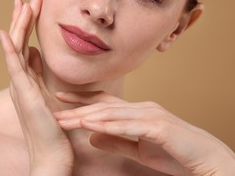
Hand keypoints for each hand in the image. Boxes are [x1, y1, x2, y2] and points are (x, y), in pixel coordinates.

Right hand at [0, 0, 72, 174]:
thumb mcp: (45, 92)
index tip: (33, 4)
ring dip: (19, 26)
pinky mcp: (23, 94)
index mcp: (26, 78)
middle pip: (20, 42)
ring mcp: (19, 86)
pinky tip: (6, 34)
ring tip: (23, 3)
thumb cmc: (50, 127)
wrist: (50, 154)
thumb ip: (37, 72)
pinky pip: (14, 67)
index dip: (28, 23)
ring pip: (17, 49)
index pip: (26, 44)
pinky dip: (9, 49)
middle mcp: (19, 79)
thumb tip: (36, 52)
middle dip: (24, 18)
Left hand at [54, 91, 234, 174]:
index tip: (59, 98)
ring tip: (65, 117)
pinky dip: (108, 125)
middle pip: (103, 105)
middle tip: (54, 105)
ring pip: (112, 113)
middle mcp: (141, 108)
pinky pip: (128, 125)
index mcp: (136, 112)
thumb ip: (115, 140)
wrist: (206, 160)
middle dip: (77, 106)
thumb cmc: (175, 153)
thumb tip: (91, 136)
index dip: (81, 100)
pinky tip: (89, 124)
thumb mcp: (138, 149)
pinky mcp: (158, 126)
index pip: (103, 103)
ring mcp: (150, 115)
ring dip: (86, 115)